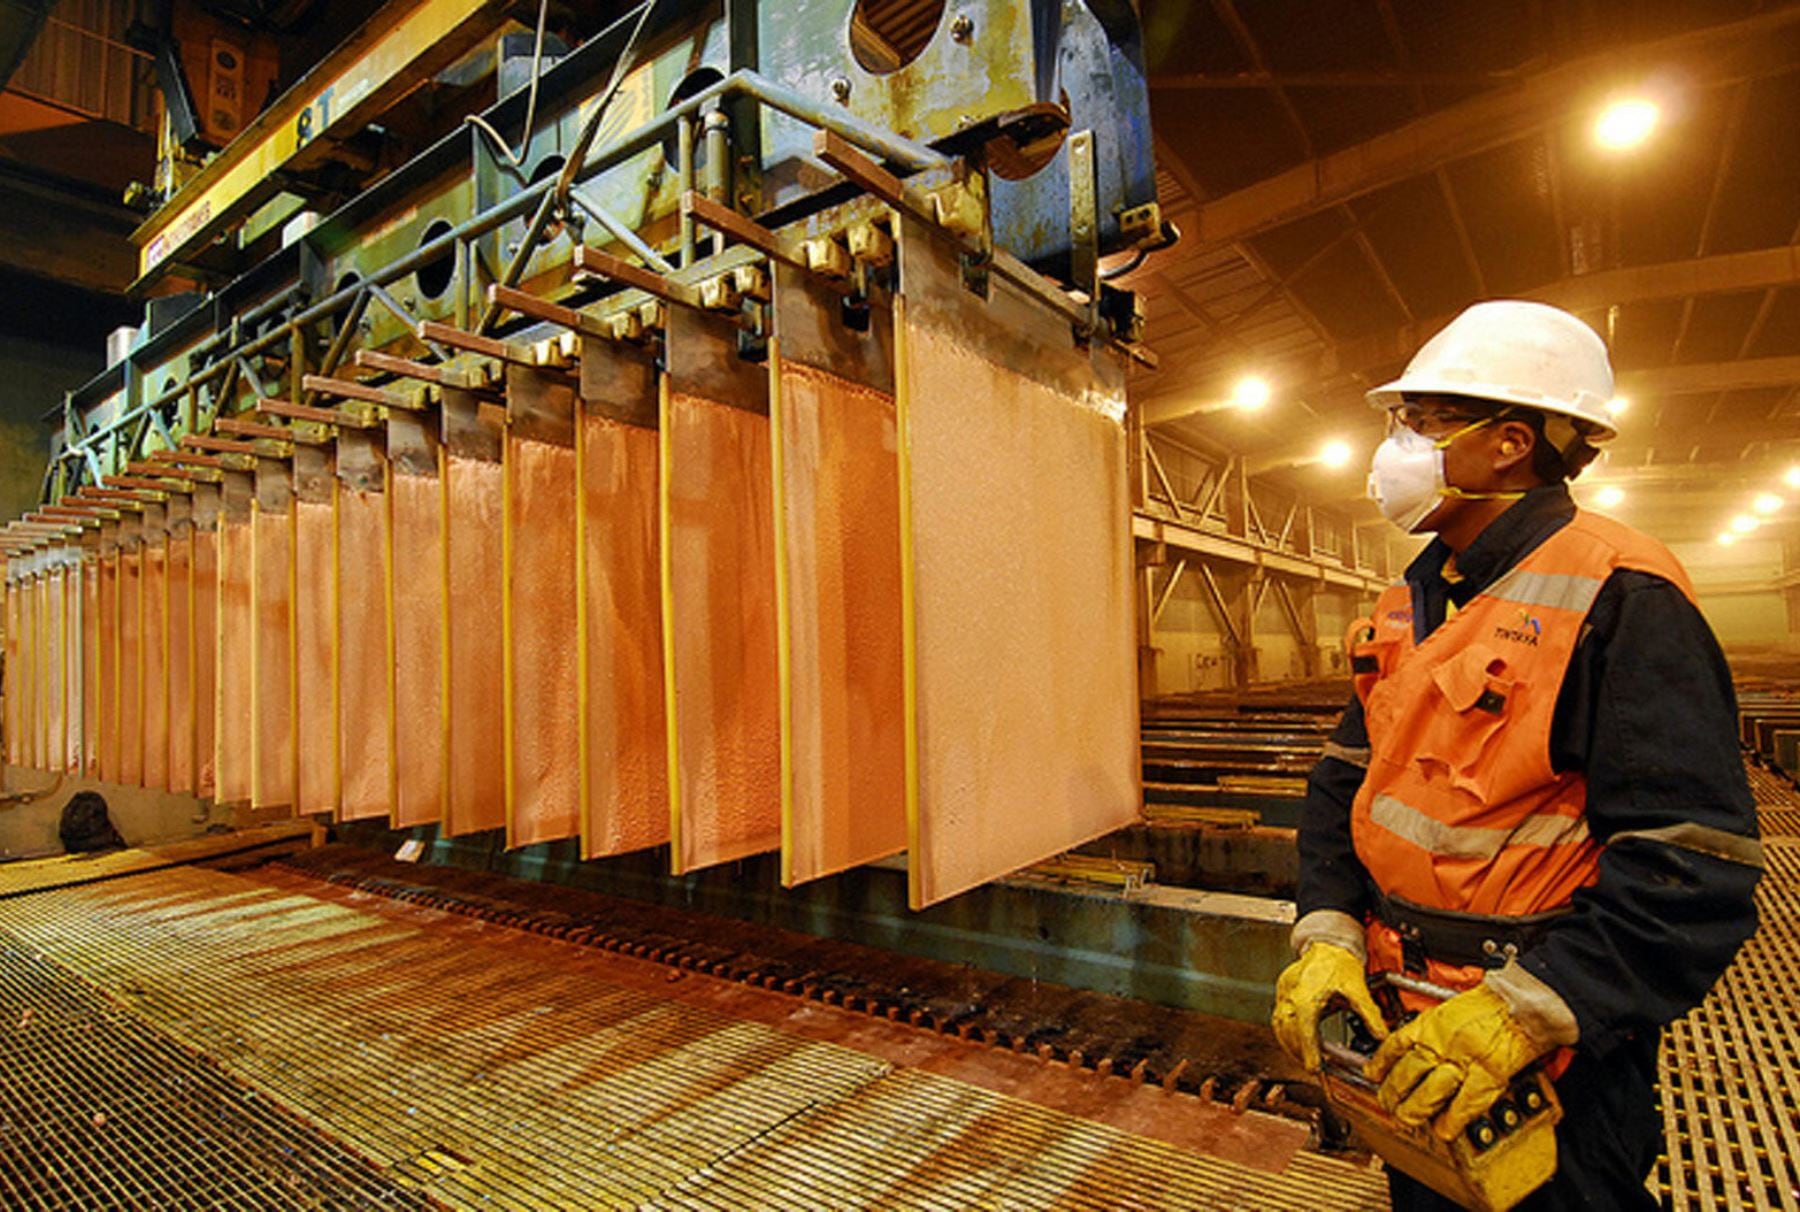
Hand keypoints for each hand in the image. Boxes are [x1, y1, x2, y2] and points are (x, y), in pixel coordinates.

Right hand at [1270, 942, 1388, 1071]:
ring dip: (1290, 1045)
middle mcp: (1291, 994)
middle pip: (1288, 1032)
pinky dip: (1286, 1033)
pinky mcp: (1282, 991)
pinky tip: (1296, 1040)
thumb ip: (1370, 1015)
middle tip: (1312, 1066)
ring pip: (1279, 1027)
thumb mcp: (1357, 989)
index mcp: (1307, 995)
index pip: (1304, 1029)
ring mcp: (1283, 992)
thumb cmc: (1339, 960)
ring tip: (1304, 1057)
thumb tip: (1381, 1036)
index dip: (1309, 1051)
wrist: (1327, 942)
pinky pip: (1279, 1018)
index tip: (1315, 1067)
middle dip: (1299, 1052)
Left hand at [1364, 982, 1553, 1140]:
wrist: (1521, 1002)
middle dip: (1393, 1093)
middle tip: (1388, 1105)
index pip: (1395, 1045)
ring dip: (1416, 1109)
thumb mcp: (1449, 1009)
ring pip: (1430, 1090)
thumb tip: (1416, 1048)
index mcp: (1431, 1023)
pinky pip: (1465, 1102)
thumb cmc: (1491, 1004)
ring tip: (1408, 1119)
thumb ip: (1432, 1030)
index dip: (1380, 1064)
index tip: (1373, 1075)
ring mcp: (1464, 1059)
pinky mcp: (1489, 1073)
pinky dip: (1453, 1119)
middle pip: (1408, 1072)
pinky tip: (1445, 1129)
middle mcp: (1441, 1041)